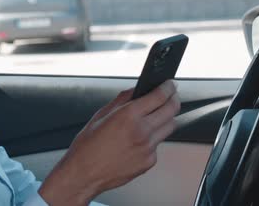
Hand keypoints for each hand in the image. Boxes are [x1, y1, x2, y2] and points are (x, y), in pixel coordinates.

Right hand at [38, 80, 179, 205]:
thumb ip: (121, 100)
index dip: (167, 87)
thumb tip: (134, 91)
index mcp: (128, 116)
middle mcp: (141, 132)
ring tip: (155, 116)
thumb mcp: (100, 115)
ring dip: (166, 118)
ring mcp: (148, 148)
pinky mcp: (149, 161)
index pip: (159, 96)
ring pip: (168, 127)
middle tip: (171, 96)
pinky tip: (139, 139)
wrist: (84, 173)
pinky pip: (158, 144)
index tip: (169, 84)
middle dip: (173, 99)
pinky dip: (153, 138)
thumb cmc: (87, 147)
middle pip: (171, 110)